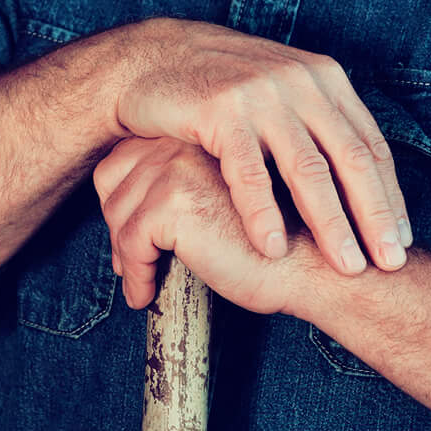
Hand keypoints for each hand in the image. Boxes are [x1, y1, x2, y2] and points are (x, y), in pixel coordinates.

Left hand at [94, 137, 327, 316]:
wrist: (317, 266)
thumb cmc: (282, 242)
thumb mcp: (229, 201)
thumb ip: (191, 188)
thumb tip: (133, 211)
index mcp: (199, 136)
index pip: (130, 153)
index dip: (122, 195)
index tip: (131, 236)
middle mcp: (184, 142)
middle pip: (113, 176)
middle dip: (115, 223)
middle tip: (129, 263)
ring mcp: (177, 169)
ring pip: (118, 210)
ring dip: (123, 254)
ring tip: (139, 281)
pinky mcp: (175, 203)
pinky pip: (130, 241)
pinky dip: (134, 274)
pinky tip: (146, 294)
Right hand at [107, 19, 408, 273]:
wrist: (152, 57)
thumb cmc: (219, 86)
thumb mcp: (280, 93)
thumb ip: (317, 123)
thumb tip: (359, 173)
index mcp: (324, 80)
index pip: (371, 145)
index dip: (389, 196)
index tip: (399, 241)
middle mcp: (301, 83)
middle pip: (351, 159)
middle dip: (374, 215)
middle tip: (389, 262)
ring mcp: (262, 94)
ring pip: (307, 169)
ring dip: (331, 222)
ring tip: (346, 264)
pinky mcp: (220, 109)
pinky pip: (248, 171)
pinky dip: (263, 213)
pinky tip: (272, 247)